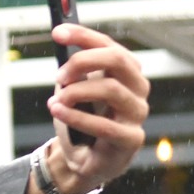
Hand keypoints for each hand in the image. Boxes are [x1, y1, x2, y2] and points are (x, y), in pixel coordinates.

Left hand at [45, 22, 150, 192]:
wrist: (82, 161)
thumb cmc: (80, 122)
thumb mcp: (72, 91)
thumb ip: (71, 70)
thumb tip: (62, 40)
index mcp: (126, 72)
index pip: (109, 45)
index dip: (83, 36)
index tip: (57, 32)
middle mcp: (137, 88)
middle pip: (117, 60)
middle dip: (82, 61)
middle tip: (59, 75)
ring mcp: (137, 114)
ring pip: (111, 89)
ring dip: (76, 92)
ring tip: (56, 102)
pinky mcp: (131, 139)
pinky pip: (106, 125)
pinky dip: (77, 117)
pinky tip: (57, 111)